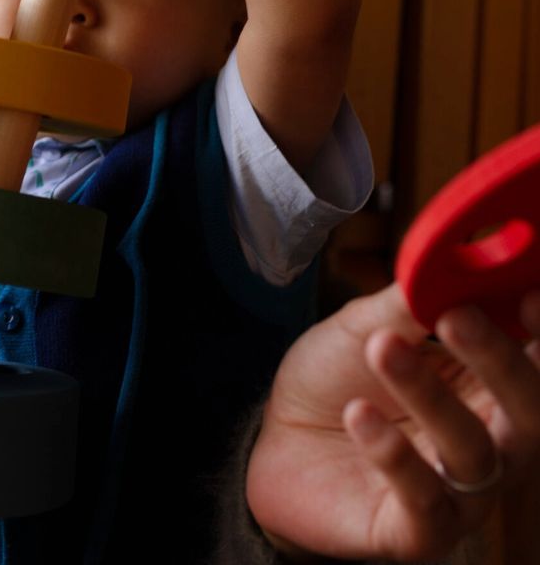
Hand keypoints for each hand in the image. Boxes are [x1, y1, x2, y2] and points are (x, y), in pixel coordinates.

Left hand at [247, 284, 539, 560]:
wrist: (276, 443)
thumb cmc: (333, 382)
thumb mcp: (365, 329)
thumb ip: (410, 302)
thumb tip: (451, 257)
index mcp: (488, 388)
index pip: (536, 360)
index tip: (526, 293)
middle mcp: (491, 443)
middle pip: (529, 411)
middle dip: (499, 360)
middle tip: (456, 316)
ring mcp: (459, 492)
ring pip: (473, 451)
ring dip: (429, 394)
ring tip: (381, 348)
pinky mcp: (418, 531)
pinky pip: (423, 499)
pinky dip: (394, 454)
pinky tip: (360, 415)